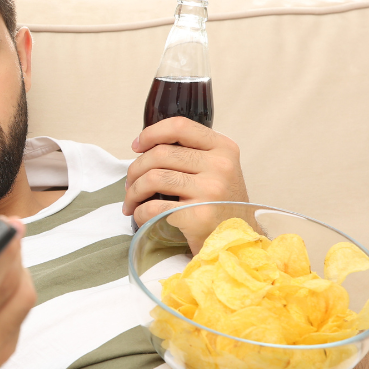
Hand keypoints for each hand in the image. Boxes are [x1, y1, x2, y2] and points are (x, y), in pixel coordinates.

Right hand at [0, 216, 35, 368]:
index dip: (0, 252)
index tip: (6, 227)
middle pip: (5, 287)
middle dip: (11, 253)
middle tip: (7, 233)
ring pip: (22, 298)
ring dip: (18, 270)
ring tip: (0, 260)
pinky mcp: (0, 358)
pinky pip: (23, 314)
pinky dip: (17, 292)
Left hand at [124, 116, 248, 252]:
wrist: (238, 242)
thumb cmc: (221, 206)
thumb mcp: (218, 170)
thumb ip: (192, 155)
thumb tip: (146, 148)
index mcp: (223, 148)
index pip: (180, 126)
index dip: (152, 133)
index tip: (137, 146)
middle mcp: (220, 165)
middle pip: (160, 154)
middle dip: (135, 169)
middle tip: (130, 184)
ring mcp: (211, 190)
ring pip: (153, 178)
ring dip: (133, 191)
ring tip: (131, 202)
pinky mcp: (198, 216)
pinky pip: (154, 207)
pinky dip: (140, 212)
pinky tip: (141, 217)